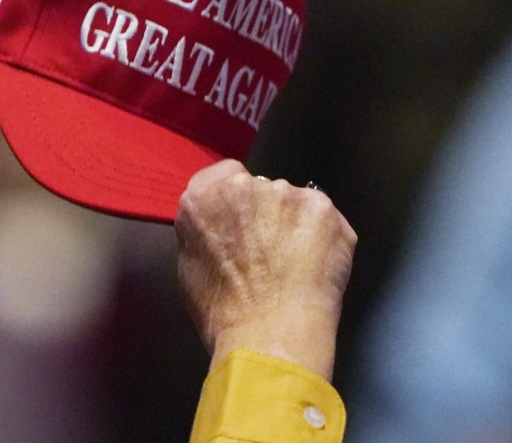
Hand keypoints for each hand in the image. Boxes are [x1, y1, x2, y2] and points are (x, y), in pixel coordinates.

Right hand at [175, 159, 356, 380]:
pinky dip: (321, 237)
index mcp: (203, 198)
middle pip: (259, 188)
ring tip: (293, 267)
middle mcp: (243, 185)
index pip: (222, 175)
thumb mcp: (189, 268)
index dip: (234, 199)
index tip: (241, 221)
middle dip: (264, 213)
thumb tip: (217, 230)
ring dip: (293, 225)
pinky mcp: (322, 208)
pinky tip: (313, 266)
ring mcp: (286, 193)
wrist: (270, 337)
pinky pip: (322, 217)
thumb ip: (202, 233)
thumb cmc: (224, 315)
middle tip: (267, 254)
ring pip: (292, 203)